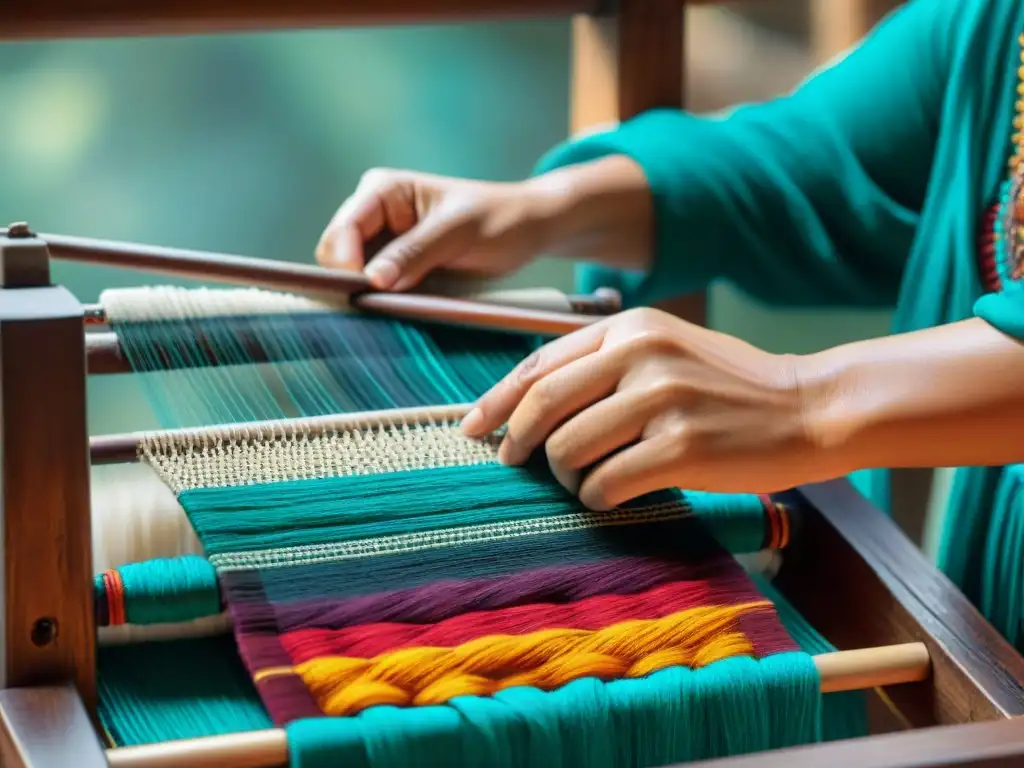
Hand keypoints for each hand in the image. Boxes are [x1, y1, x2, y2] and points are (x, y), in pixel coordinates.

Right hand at [315, 169, 548, 291]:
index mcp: (382, 191)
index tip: (367, 290)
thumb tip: (372, 280)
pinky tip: (401, 310)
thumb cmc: (498, 218)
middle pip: (337, 257)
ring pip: (352, 279)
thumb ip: (414, 252)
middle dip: (353, 282)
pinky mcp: (395, 271)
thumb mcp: (458, 232)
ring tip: (398, 307)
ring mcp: (382, 246)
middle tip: (386, 304)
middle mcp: (373, 216)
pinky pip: (374, 292)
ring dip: (367, 297)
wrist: (526, 230)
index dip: (346, 263)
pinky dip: (381, 304)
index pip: (343, 230)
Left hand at [460, 308, 837, 509]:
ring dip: (562, 475)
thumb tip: (530, 403)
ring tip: (580, 481)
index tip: (472, 427)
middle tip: (510, 462)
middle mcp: (641, 354)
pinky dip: (595, 497)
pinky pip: (606, 482)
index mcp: (631, 328)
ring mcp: (662, 398)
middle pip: (542, 404)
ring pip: (569, 448)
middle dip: (514, 440)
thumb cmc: (730, 386)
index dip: (496, 399)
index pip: (539, 363)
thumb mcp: (666, 348)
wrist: (808, 408)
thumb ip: (605, 362)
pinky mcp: (681, 446)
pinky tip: (610, 496)